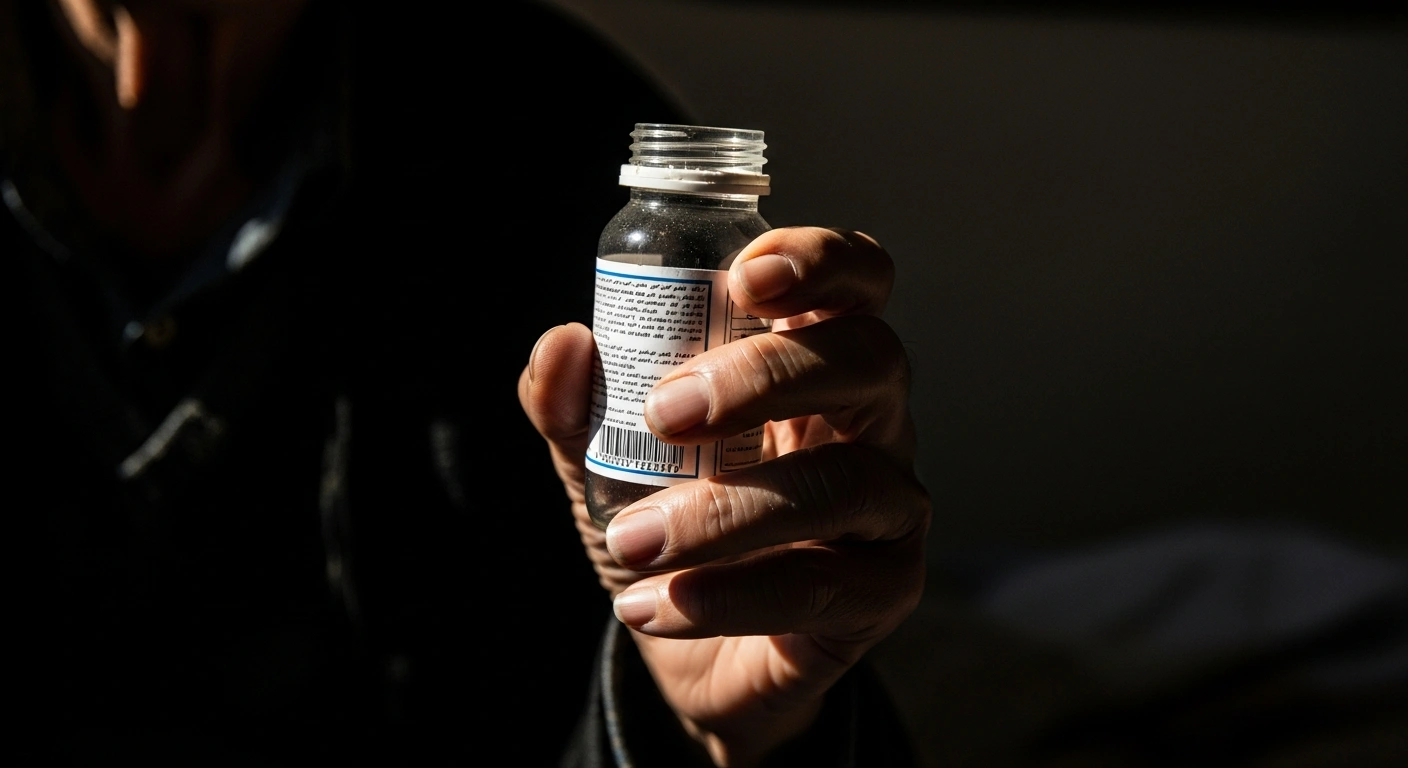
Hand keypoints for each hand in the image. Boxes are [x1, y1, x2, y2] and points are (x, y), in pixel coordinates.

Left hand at [519, 227, 928, 766]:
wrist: (692, 657)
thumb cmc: (670, 531)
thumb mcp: (606, 466)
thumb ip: (579, 409)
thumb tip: (565, 345)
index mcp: (813, 362)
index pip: (856, 282)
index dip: (820, 261)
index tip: (743, 278)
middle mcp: (870, 421)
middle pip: (868, 359)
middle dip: (766, 375)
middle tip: (665, 414)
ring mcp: (889, 505)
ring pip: (845, 480)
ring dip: (725, 510)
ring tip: (633, 541)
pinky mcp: (883, 590)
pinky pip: (821, 584)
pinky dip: (727, 595)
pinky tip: (653, 605)